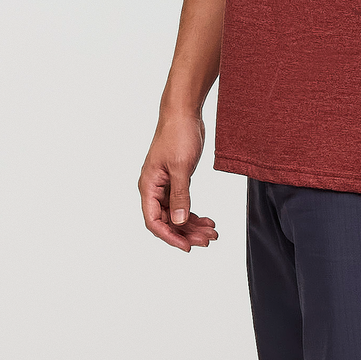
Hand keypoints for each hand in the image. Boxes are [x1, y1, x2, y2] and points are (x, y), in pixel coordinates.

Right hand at [138, 113, 218, 252]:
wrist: (184, 112)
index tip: (187, 247)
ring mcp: (166, 184)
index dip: (170, 236)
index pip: (154, 221)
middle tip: (207, 240)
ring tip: (212, 233)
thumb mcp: (181, 166)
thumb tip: (179, 221)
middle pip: (167, 220)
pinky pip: (183, 203)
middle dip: (187, 232)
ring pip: (177, 213)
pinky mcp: (177, 179)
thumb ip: (180, 195)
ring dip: (193, 225)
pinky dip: (195, 213)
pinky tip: (208, 220)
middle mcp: (154, 188)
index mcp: (149, 186)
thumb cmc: (178, 134)